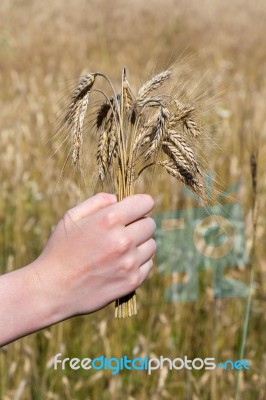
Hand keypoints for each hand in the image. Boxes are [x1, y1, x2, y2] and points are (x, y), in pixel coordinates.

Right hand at [32, 192, 155, 320]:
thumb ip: (98, 202)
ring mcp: (129, 262)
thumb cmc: (60, 250)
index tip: (133, 210)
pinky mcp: (132, 281)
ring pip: (151, 244)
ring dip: (140, 244)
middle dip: (139, 223)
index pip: (146, 203)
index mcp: (109, 220)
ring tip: (120, 249)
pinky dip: (139, 262)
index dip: (140, 204)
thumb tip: (118, 198)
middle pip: (150, 223)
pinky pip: (148, 264)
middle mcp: (123, 240)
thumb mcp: (71, 217)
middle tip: (124, 231)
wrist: (52, 289)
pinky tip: (121, 264)